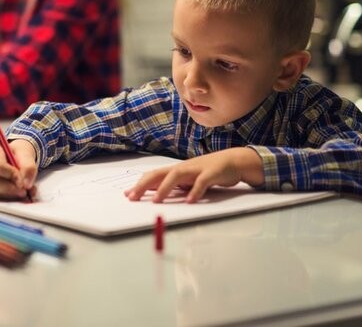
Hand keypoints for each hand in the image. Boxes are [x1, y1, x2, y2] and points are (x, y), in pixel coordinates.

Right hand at [0, 139, 37, 199]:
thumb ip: (28, 167)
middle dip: (9, 188)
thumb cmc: (18, 153)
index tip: (22, 181)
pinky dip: (10, 196)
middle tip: (24, 190)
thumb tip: (26, 184)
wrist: (18, 157)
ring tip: (24, 191)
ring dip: (11, 194)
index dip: (11, 175)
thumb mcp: (26, 154)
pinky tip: (19, 192)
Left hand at [124, 148, 263, 203]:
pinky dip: (195, 191)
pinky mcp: (212, 173)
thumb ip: (175, 186)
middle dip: (144, 185)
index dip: (139, 184)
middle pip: (159, 174)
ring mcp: (197, 169)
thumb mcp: (189, 180)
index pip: (153, 176)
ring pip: (177, 175)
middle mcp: (183, 168)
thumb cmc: (208, 172)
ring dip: (165, 188)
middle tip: (132, 198)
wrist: (234, 161)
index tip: (127, 195)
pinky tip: (190, 201)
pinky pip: (202, 182)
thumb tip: (156, 195)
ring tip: (156, 201)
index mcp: (176, 170)